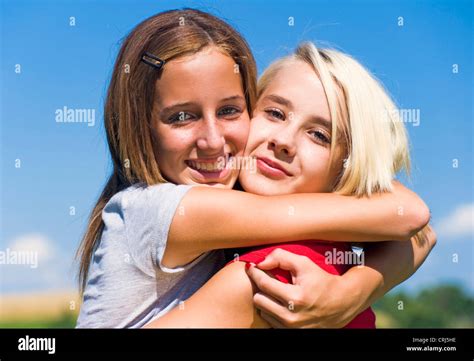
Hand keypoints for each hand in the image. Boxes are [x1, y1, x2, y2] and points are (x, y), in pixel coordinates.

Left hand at [245, 248, 365, 327]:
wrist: (342, 303)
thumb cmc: (322, 281)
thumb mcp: (304, 264)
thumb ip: (280, 257)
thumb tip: (260, 262)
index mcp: (296, 298)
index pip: (263, 283)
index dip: (254, 272)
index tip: (251, 266)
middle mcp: (292, 317)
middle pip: (258, 299)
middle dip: (261, 287)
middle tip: (268, 279)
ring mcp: (291, 329)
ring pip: (262, 311)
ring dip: (266, 300)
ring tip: (277, 292)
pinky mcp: (291, 334)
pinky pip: (270, 321)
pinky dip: (272, 311)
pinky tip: (281, 303)